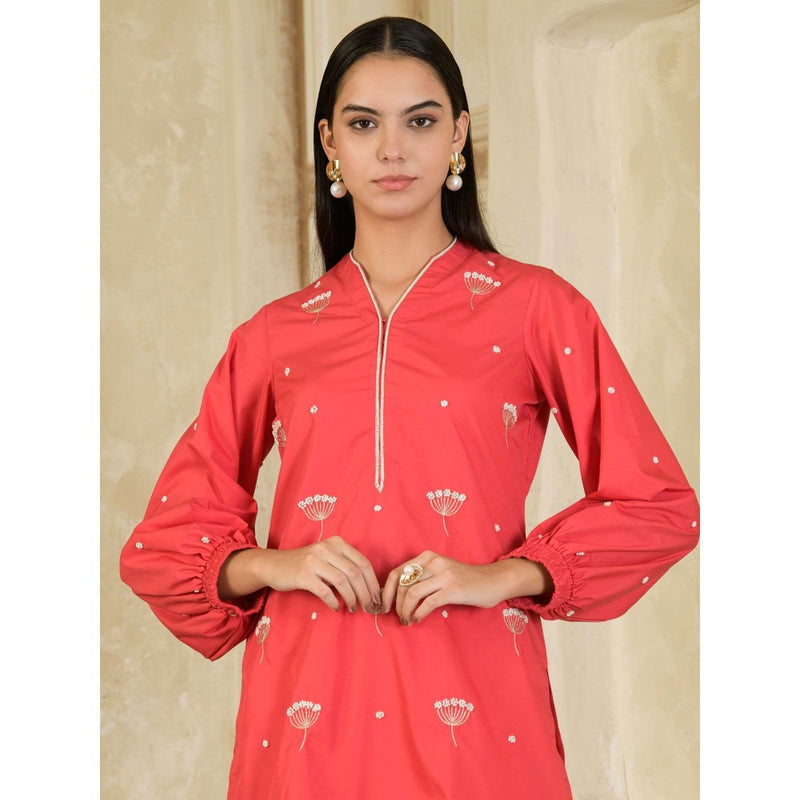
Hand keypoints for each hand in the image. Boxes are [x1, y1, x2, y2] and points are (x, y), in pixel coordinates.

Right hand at [244, 536, 381, 612]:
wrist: (275, 565)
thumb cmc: (306, 565)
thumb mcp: (327, 558)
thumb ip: (345, 566)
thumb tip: (368, 589)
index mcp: (337, 543)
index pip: (363, 562)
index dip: (373, 582)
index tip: (378, 597)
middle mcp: (327, 548)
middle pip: (355, 573)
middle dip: (366, 593)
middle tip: (369, 607)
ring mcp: (314, 560)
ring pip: (342, 581)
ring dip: (351, 598)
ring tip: (353, 608)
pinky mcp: (303, 574)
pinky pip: (325, 590)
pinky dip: (334, 601)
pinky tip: (336, 607)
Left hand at [380, 552, 504, 623]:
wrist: (494, 580)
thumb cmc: (465, 579)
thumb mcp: (440, 571)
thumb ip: (422, 578)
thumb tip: (396, 595)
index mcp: (427, 556)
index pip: (397, 573)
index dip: (387, 592)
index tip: (384, 606)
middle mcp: (434, 562)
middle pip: (403, 585)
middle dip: (396, 605)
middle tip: (399, 618)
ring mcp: (444, 575)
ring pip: (412, 594)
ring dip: (405, 611)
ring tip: (407, 620)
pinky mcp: (453, 589)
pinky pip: (428, 603)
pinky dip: (418, 614)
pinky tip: (418, 619)